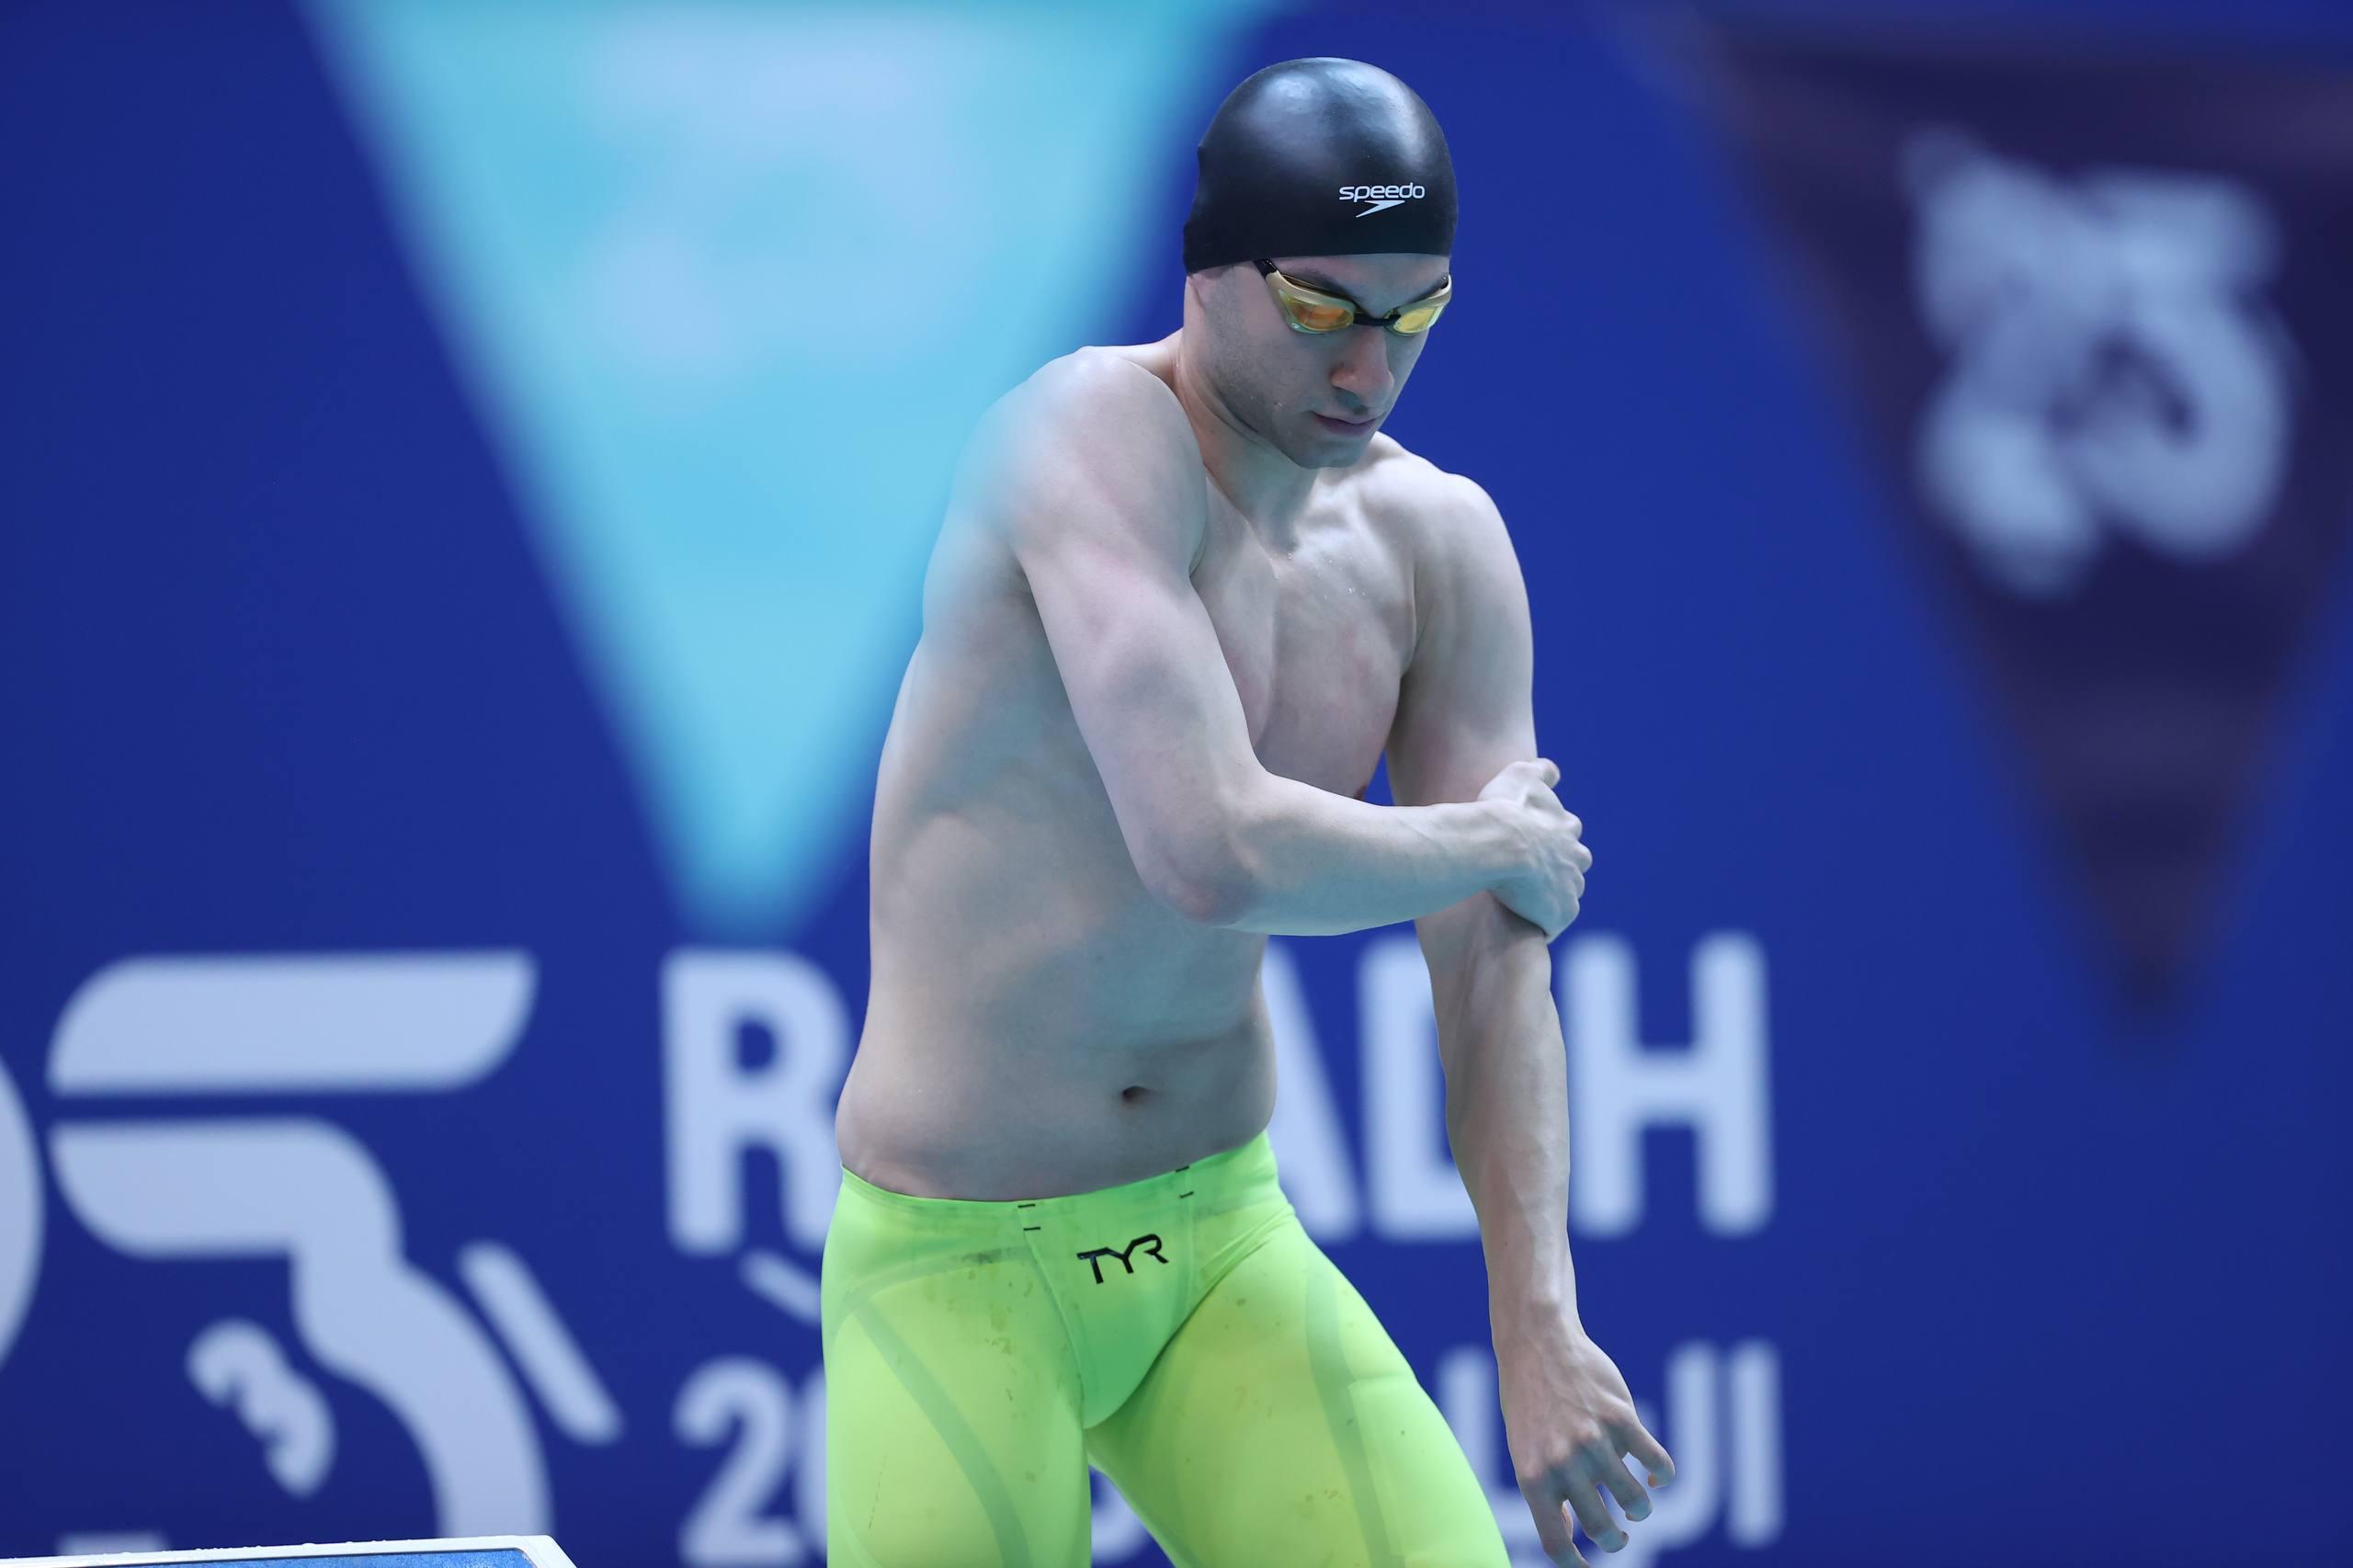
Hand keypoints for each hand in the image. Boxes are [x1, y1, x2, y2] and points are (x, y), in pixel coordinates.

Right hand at [1479, 758, 1590, 939]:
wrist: (1498, 844)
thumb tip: (1553, 772)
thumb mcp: (1521, 776)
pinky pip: (1553, 924)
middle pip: (1572, 867)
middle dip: (1556, 870)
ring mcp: (1570, 888)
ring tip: (1521, 902)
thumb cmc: (1504, 809)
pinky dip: (1540, 923)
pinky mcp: (1561, 914)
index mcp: (1567, 828)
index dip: (1546, 839)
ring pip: (1565, 896)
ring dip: (1548, 898)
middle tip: (1526, 875)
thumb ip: (1540, 772)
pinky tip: (1519, 921)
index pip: (1565, 834)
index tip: (1527, 843)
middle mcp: (1576, 858)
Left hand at [1495, 1316, 1673, 1564]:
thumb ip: (1544, 1491)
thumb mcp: (1523, 1449)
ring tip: (1635, 1504)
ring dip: (1640, 1509)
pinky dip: (1662, 1475)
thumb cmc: (1528, 1401)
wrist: (1536, 1343)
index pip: (1556, 1543)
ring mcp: (1593, 1440)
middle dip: (1616, 1539)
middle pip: (1602, 1529)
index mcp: (1532, 1477)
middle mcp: (1562, 1462)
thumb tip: (1568, 1534)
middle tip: (1619, 1533)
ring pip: (1635, 1500)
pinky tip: (1655, 1475)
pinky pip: (1657, 1461)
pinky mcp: (1621, 1418)